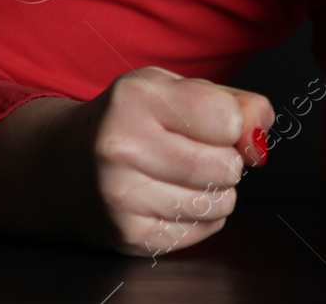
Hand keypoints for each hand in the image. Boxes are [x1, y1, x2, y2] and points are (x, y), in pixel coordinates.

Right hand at [71, 66, 274, 256]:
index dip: (235, 125)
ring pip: (218, 203)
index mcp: (138, 97)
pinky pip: (201, 231)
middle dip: (228, 161)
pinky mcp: (126, 234)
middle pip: (225, 166)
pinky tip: (175, 197)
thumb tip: (260, 138)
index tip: (217, 125)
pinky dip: (202, 217)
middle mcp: (122, 146)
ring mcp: (120, 195)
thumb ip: (236, 103)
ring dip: (218, 192)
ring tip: (188, 176)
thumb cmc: (133, 121)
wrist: (66, 164)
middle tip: (202, 152)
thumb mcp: (178, 90)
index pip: (229, 120)